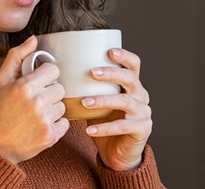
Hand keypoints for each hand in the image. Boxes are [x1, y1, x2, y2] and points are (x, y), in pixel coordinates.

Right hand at [0, 36, 69, 163]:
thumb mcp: (1, 81)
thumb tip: (33, 39)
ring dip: (52, 108)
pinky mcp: (51, 136)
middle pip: (59, 88)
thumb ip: (17, 57)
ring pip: (62, 105)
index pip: (53, 70)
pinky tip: (40, 126)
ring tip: (35, 114)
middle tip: (34, 100)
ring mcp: (45, 120)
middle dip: (49, 92)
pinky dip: (56, 125)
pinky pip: (65, 123)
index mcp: (25, 86)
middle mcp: (37, 102)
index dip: (45, 75)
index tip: (37, 83)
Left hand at [83, 48, 151, 171]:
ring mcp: (143, 113)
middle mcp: (141, 96)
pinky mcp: (142, 129)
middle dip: (111, 73)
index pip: (134, 64)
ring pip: (125, 102)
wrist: (116, 152)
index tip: (109, 51)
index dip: (124, 56)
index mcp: (132, 85)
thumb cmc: (104, 122)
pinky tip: (90, 130)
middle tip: (92, 72)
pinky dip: (105, 128)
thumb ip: (88, 87)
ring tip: (84, 102)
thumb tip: (61, 72)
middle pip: (130, 78)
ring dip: (103, 100)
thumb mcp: (97, 101)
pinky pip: (123, 126)